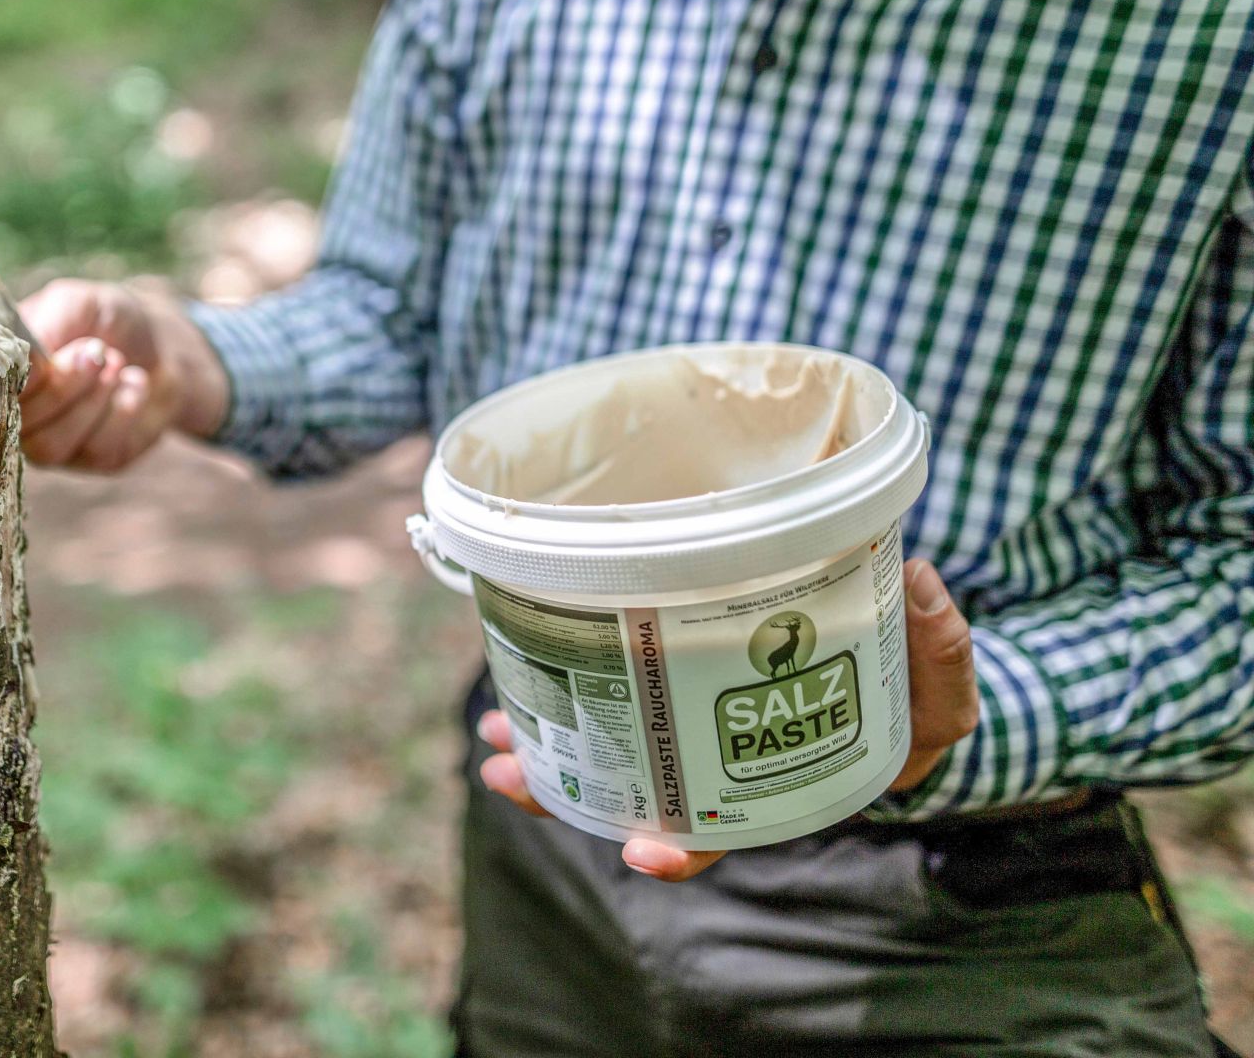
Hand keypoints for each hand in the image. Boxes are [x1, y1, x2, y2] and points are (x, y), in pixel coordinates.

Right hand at [17, 279, 229, 470]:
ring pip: (51, 446)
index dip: (19, 380)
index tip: (51, 356)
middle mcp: (20, 413)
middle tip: (98, 351)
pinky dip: (122, 411)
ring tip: (117, 364)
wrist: (165, 346)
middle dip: (64, 386)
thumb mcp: (80, 304)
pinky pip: (96, 452)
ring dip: (92, 401)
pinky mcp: (93, 459)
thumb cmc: (111, 320)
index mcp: (5, 371)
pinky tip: (134, 384)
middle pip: (21, 425)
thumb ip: (50, 324)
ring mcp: (52, 441)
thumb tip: (26, 361)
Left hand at [476, 558, 978, 881]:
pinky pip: (606, 686)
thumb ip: (941, 653)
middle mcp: (723, 765)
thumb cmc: (911, 682)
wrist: (891, 645)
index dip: (683, 845)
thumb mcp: (942, 680)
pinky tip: (521, 666)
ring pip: (607, 747)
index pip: (726, 830)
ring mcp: (689, 722)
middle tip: (508, 773)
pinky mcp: (669, 670)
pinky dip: (565, 681)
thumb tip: (919, 587)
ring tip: (493, 727)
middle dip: (568, 794)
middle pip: (636, 796)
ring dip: (547, 740)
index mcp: (781, 784)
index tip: (641, 849)